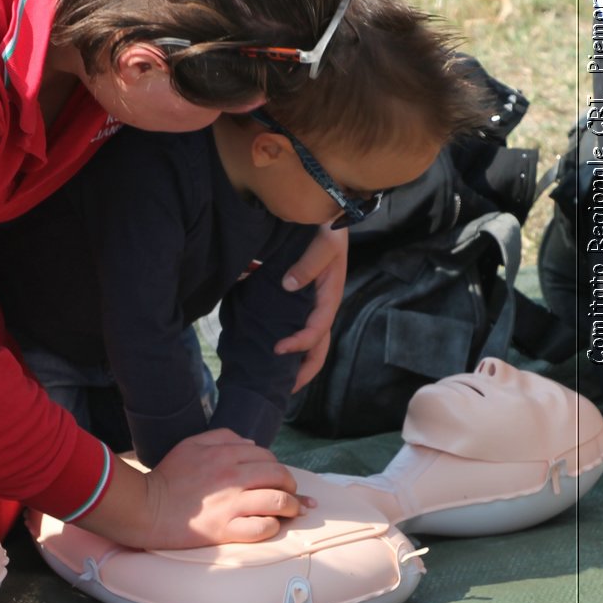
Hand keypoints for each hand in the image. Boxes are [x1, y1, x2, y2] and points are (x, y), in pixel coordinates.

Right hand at [77, 429, 305, 549]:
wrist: (146, 508)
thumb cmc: (168, 477)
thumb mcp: (189, 445)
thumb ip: (221, 438)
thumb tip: (250, 444)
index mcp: (224, 454)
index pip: (266, 455)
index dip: (276, 466)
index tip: (277, 477)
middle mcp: (232, 477)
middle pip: (279, 476)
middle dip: (291, 485)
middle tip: (291, 493)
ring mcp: (231, 504)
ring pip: (279, 502)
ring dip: (291, 507)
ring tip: (292, 511)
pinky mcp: (227, 529)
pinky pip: (263, 528)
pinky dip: (271, 527)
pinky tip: (269, 525)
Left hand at [275, 223, 347, 389]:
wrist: (330, 213)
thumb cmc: (329, 228)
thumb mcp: (325, 241)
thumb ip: (309, 263)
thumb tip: (289, 285)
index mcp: (329, 295)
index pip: (317, 329)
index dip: (299, 343)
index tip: (277, 349)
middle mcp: (322, 304)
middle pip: (319, 346)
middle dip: (305, 370)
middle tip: (284, 389)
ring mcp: (313, 303)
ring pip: (310, 340)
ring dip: (298, 361)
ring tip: (279, 380)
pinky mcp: (303, 298)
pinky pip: (298, 325)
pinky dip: (290, 341)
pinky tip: (272, 351)